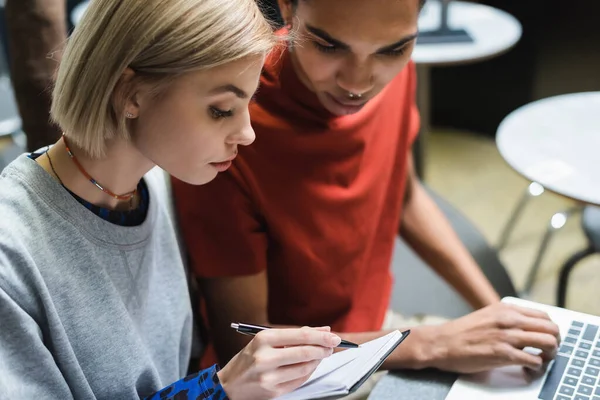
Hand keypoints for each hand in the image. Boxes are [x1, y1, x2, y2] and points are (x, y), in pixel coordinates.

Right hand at [217, 326, 340, 399]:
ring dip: (317, 361)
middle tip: (332, 346)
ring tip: (321, 355)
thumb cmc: (249, 359)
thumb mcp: (265, 340)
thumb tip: (323, 330)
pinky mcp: (273, 391)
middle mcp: (265, 357)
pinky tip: (310, 367)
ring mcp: (269, 377)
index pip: (300, 336)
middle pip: (305, 352)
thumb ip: (294, 335)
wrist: (228, 384)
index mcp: (263, 339)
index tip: (333, 336)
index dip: (320, 336)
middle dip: (323, 349)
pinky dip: (308, 373)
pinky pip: (299, 381)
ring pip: (305, 368)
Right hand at [421, 303, 559, 373]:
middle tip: (547, 351)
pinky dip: (536, 367)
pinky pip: (534, 361)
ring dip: (549, 355)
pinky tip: (527, 368)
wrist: (442, 342)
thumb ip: (507, 319)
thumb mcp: (487, 316)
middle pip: (551, 329)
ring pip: (548, 343)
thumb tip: (526, 328)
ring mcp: (507, 336)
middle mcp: (509, 320)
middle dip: (554, 342)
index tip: (545, 338)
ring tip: (540, 360)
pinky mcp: (503, 354)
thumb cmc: (462, 332)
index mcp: (506, 309)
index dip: (549, 329)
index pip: (544, 316)